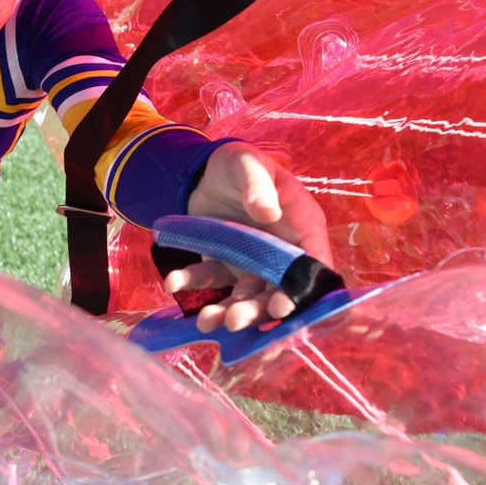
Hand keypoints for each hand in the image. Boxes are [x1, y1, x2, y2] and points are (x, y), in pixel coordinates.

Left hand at [169, 142, 331, 332]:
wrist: (204, 169)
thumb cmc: (239, 163)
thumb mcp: (249, 164)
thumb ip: (258, 185)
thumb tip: (268, 211)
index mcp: (302, 229)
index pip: (311, 268)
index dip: (300, 291)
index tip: (282, 307)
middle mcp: (281, 253)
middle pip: (277, 291)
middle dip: (257, 310)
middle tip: (235, 321)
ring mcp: (252, 263)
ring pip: (245, 295)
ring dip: (228, 310)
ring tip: (207, 320)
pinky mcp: (224, 264)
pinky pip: (211, 279)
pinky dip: (194, 284)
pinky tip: (173, 282)